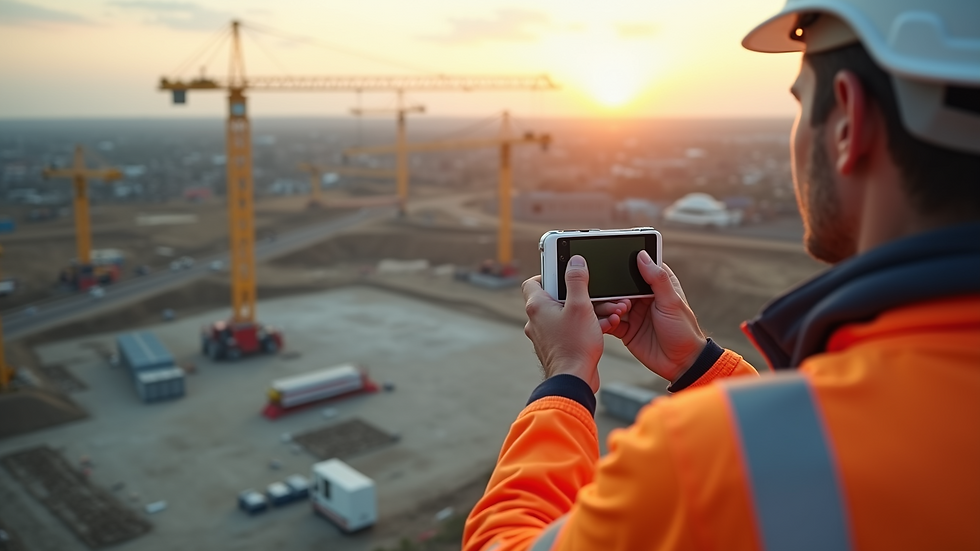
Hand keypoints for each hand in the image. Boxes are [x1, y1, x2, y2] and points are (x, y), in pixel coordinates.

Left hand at [522, 256, 626, 391]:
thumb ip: (577, 281)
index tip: (566, 273)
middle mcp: (537, 320)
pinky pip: (571, 329)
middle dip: (581, 294)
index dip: (549, 274)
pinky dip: (587, 325)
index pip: (533, 282)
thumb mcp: (580, 306)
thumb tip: (574, 261)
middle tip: (597, 294)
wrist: (574, 381)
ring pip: (567, 314)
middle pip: (556, 297)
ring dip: (589, 311)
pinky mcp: (557, 346)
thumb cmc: (574, 345)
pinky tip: (607, 325)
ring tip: (610, 311)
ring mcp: (546, 335)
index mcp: (537, 306)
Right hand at [607, 251, 706, 382]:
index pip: (638, 267)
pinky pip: (608, 321)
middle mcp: (642, 297)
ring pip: (611, 303)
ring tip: (618, 312)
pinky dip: (605, 321)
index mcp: (656, 286)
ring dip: (609, 306)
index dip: (626, 263)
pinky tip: (610, 322)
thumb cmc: (684, 331)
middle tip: (614, 294)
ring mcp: (632, 313)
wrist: (681, 364)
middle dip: (612, 288)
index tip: (612, 259)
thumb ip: (657, 279)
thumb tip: (642, 255)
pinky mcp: (625, 329)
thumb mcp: (672, 302)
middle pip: (619, 285)